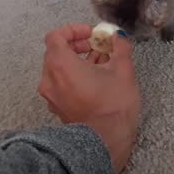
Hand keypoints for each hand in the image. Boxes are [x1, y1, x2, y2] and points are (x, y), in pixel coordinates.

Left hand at [38, 23, 139, 173]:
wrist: (105, 143)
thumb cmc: (112, 109)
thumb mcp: (123, 70)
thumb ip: (120, 47)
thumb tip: (119, 37)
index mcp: (61, 65)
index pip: (56, 36)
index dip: (74, 30)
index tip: (91, 33)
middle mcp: (50, 79)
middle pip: (56, 52)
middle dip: (79, 45)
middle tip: (99, 46)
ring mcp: (52, 96)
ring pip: (60, 68)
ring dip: (78, 61)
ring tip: (102, 64)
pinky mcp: (58, 108)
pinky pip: (62, 84)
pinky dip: (75, 76)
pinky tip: (96, 80)